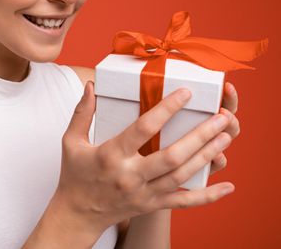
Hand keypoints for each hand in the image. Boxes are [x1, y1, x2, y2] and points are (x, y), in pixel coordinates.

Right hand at [56, 81, 234, 234]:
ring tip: (225, 137)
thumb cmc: (75, 174)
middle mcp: (130, 176)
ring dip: (206, 156)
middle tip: (221, 117)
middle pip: (172, 155)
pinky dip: (207, 196)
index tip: (186, 94)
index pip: (143, 129)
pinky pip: (183, 202)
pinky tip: (227, 187)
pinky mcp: (151, 206)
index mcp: (111, 155)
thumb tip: (90, 86)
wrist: (77, 213)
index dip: (166, 110)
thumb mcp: (71, 141)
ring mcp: (143, 194)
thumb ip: (82, 113)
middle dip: (200, 136)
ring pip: (181, 176)